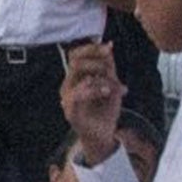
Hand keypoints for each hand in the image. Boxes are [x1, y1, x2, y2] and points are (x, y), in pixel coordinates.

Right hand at [59, 41, 122, 160]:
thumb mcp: (111, 84)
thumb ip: (108, 67)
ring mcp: (66, 98)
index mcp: (75, 78)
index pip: (75, 55)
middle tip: (111, 68)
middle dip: (96, 61)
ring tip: (115, 86)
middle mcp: (68, 85)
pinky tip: (107, 91)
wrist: (103, 135)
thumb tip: (108, 46)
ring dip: (100, 77)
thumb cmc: (105, 111)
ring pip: (79, 75)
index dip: (90, 48)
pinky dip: (95, 89)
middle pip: (75, 62)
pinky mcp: (70, 110)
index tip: (108, 47)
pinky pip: (78, 93)